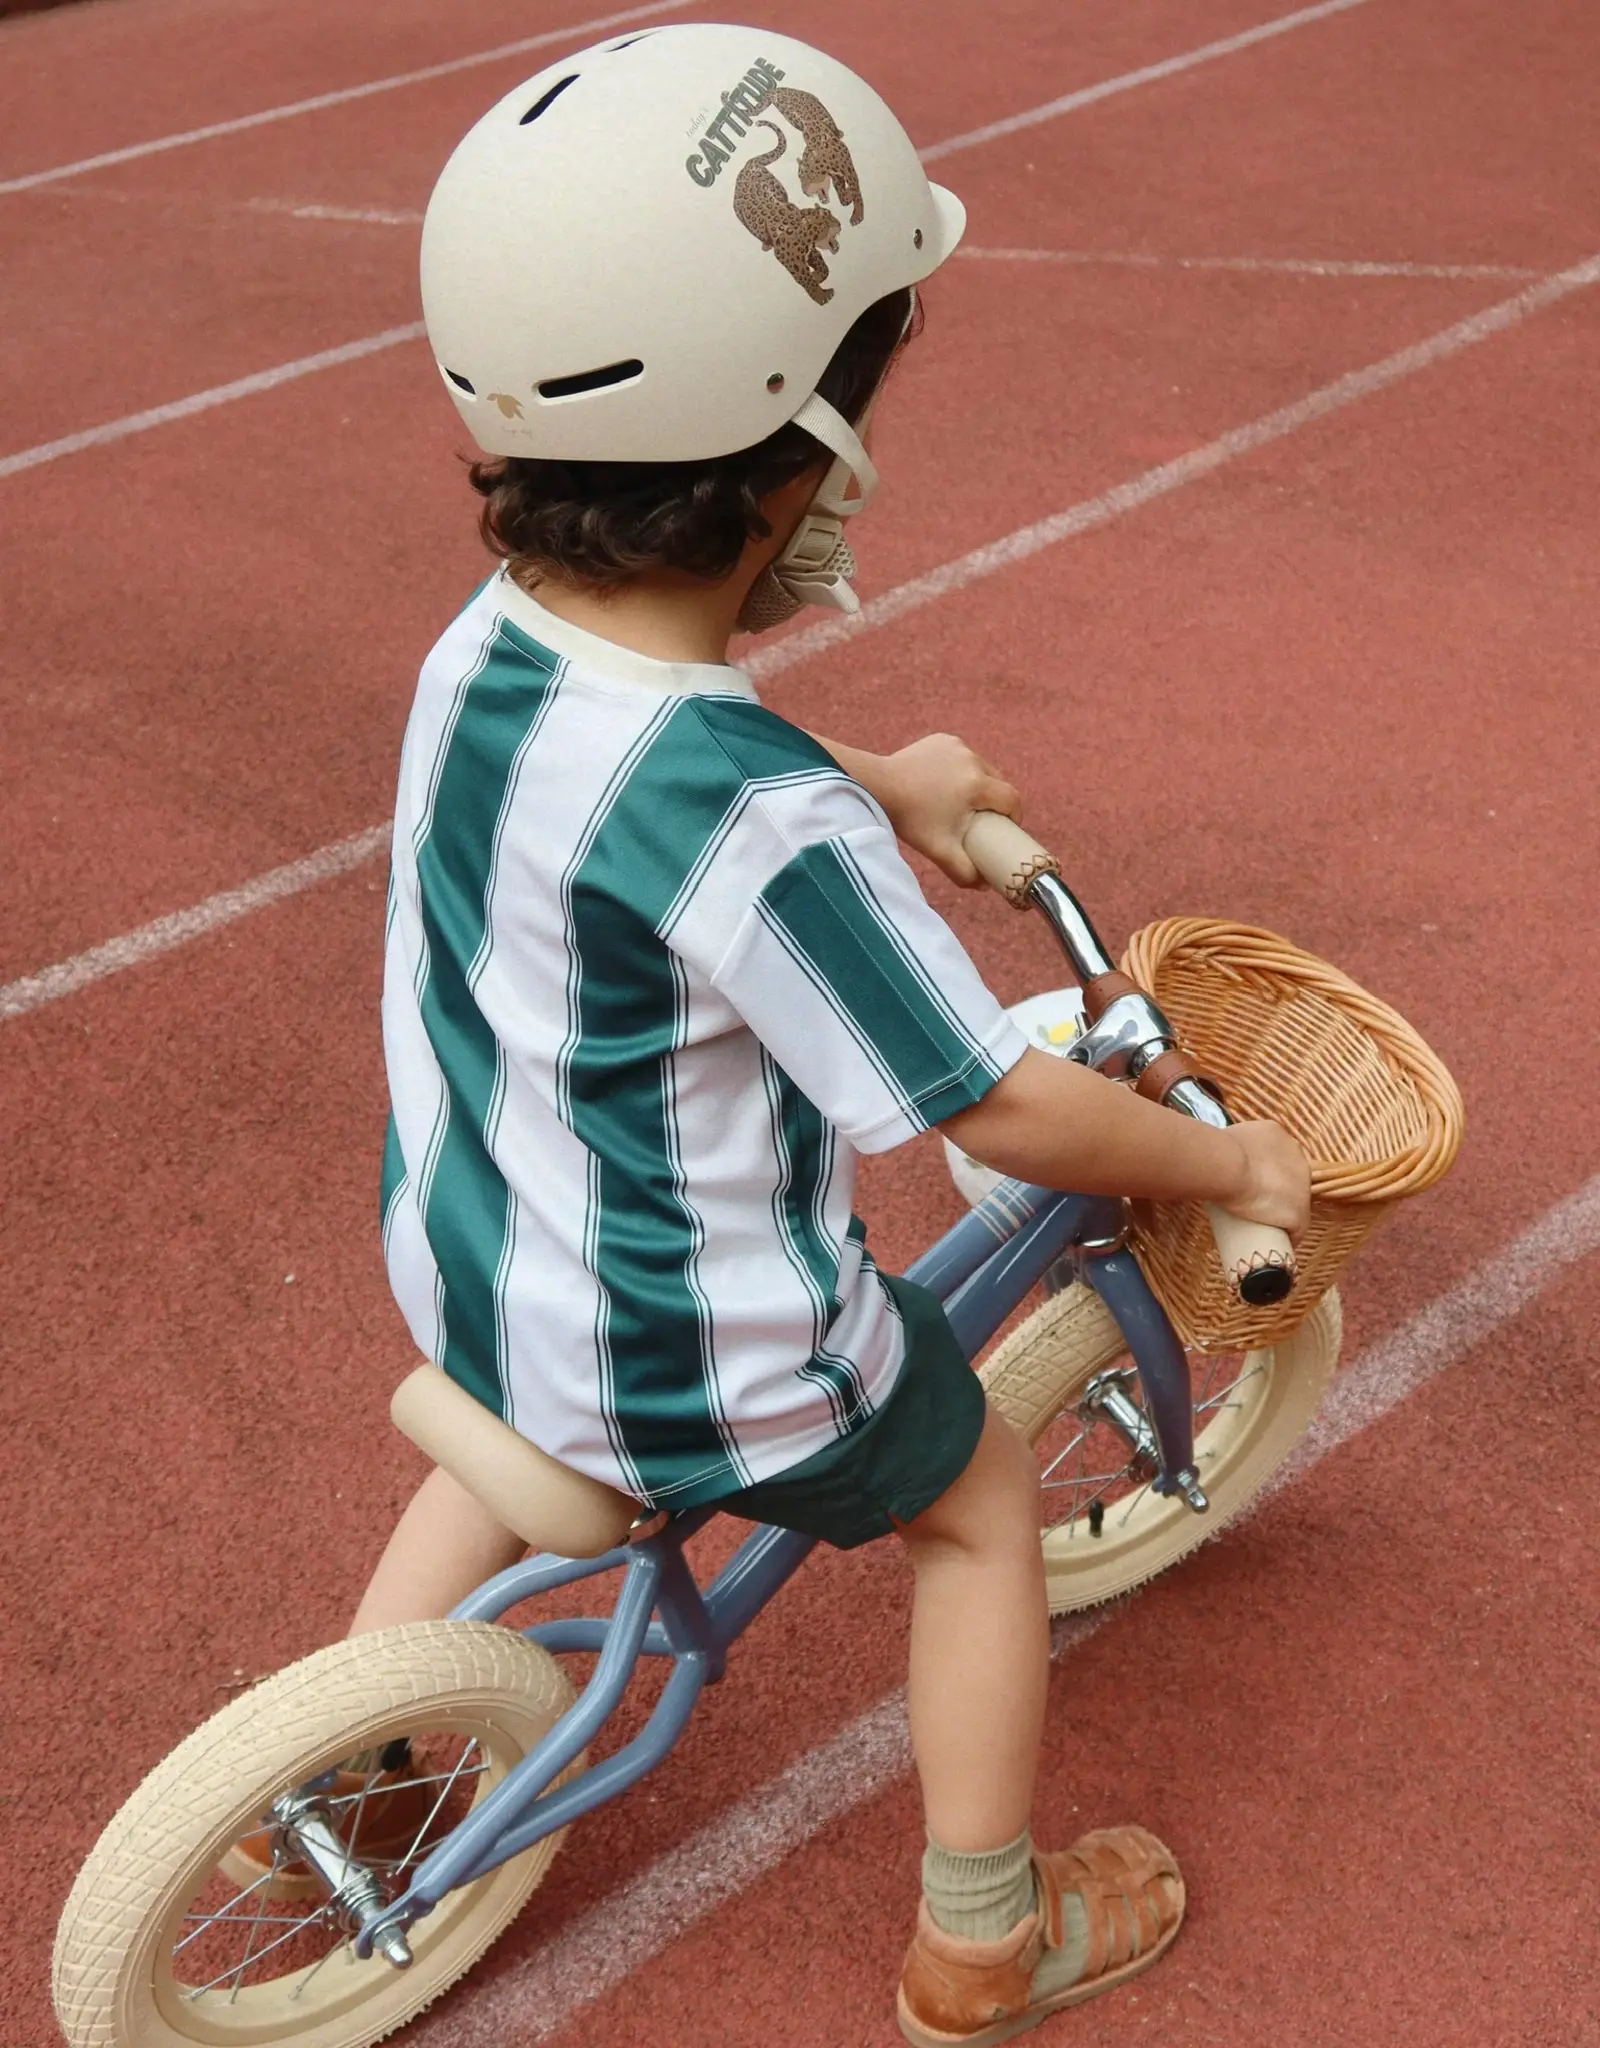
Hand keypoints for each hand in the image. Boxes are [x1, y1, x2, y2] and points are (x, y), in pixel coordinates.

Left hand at [872, 733, 1021, 886]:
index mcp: (978, 785)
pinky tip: (946, 781)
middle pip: (998, 781)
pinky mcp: (943, 739)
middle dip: (995, 800)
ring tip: (963, 800)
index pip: (1012, 799)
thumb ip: (964, 872)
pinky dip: (959, 768)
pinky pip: (962, 755)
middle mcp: (973, 760)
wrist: (877, 786)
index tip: (1005, 827)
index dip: (1014, 816)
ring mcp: (958, 746)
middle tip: (982, 818)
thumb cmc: (910, 819)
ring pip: (981, 767)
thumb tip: (983, 885)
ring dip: (978, 782)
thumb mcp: (940, 851)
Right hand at [1222, 1121, 1312, 1238]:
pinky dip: (1289, 1237)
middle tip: (1252, 1206)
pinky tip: (1279, 1244)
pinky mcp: (1299, 1211)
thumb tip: (1208, 1157)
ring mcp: (1301, 1185)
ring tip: (1263, 1228)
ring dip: (1283, 1215)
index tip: (1250, 1183)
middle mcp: (1296, 1156)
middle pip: (1290, 1179)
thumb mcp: (1221, 1140)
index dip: (1265, 1170)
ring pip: (1295, 1204)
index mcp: (1276, 1134)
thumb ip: (1221, 1146)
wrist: (1225, 1166)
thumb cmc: (1216, 1152)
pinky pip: (1297, 1229)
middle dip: (1276, 1192)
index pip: (1276, 1155)